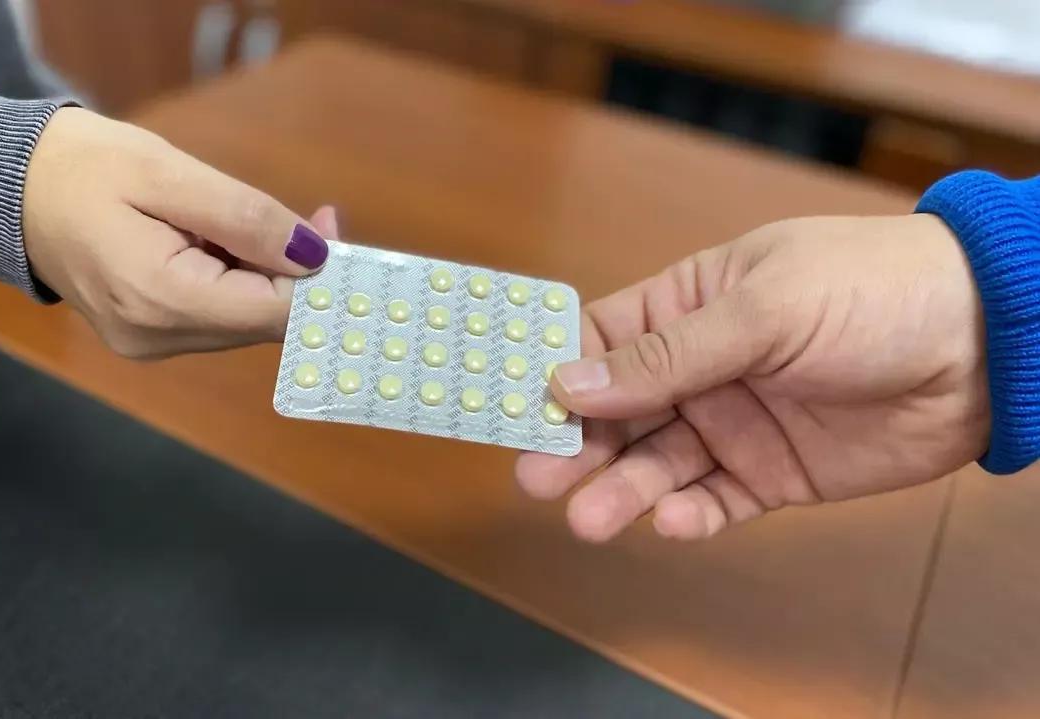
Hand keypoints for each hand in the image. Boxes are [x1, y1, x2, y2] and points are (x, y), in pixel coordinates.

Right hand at [22, 107, 337, 357]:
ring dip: (267, 274)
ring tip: (249, 221)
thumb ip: (245, 218)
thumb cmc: (83, 168)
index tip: (332, 227)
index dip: (317, 276)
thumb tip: (314, 255)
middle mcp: (156, 338)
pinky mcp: (149, 337)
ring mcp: (150, 344)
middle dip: (295, 271)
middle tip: (314, 216)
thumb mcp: (168, 175)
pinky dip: (238, 282)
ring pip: (245, 321)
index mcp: (159, 300)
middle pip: (264, 321)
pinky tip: (223, 243)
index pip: (274, 311)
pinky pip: (218, 316)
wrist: (11, 188)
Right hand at [517, 215, 989, 541]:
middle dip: (575, 443)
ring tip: (588, 517)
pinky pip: (715, 501)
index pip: (599, 340)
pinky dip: (688, 514)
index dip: (550, 369)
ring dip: (621, 490)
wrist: (984, 345)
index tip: (506, 403)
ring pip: (656, 464)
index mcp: (688, 306)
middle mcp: (700, 368)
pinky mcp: (771, 475)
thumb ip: (668, 353)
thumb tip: (567, 379)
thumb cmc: (872, 291)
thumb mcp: (764, 308)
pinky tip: (671, 520)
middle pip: (616, 412)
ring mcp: (733, 423)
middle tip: (537, 475)